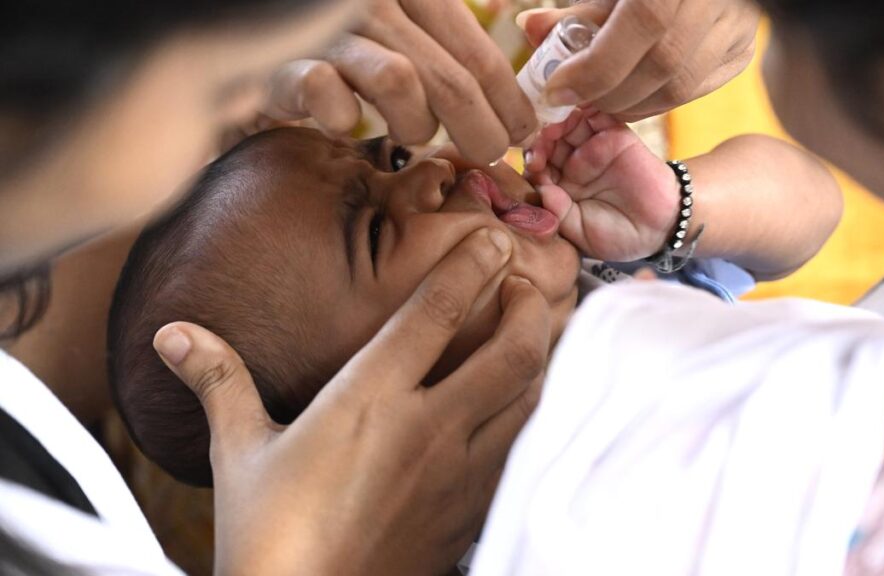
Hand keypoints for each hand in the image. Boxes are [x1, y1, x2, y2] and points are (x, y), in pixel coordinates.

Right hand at [153, 228, 550, 575]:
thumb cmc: (269, 535)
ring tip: (530, 336)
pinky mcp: (470, 512)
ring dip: (540, 359)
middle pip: (511, 352)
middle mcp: (427, 429)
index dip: (471, 265)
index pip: (436, 312)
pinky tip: (520, 408)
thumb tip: (172, 335)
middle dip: (528, 309)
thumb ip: (218, 382)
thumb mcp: (239, 452)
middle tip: (520, 288)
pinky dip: (531, 415)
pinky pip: (521, 449)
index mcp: (369, 399)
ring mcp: (458, 474)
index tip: (492, 239)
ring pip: (529, 401)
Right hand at [256, 0, 536, 164]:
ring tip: (409, 134)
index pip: (477, 54)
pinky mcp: (279, 61)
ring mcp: (323, 28)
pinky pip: (326, 91)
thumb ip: (449, 45)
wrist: (239, 44)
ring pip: (401, 84)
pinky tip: (344, 122)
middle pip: (451, 79)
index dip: (509, 102)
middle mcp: (369, 0)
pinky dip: (341, 115)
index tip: (524, 133)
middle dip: (481, 131)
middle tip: (489, 157)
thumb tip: (516, 96)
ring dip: (415, 124)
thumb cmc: (336, 43)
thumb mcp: (400, 27)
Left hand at [517, 0, 759, 120]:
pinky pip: (695, 91)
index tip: (557, 91)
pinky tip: (628, 96)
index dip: (597, 65)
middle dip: (608, 93)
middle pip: (663, 64)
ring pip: (680, 88)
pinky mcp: (742, 51)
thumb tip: (528, 29)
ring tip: (596, 100)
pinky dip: (654, 102)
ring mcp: (739, 27)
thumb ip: (577, 11)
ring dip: (630, 104)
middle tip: (572, 100)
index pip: (646, 22)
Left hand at [527, 108, 678, 261]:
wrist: (660, 226)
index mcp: (560, 187)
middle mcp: (572, 164)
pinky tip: (575, 111)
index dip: (531, 164)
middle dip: (540, 140)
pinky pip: (597, 115)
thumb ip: (558, 212)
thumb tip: (540, 189)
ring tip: (555, 128)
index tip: (533, 166)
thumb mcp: (580, 232)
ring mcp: (593, 147)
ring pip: (567, 125)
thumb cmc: (618, 235)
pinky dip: (585, 108)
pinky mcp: (614, 134)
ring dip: (557, 122)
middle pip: (548, 142)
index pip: (536, 168)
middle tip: (540, 143)